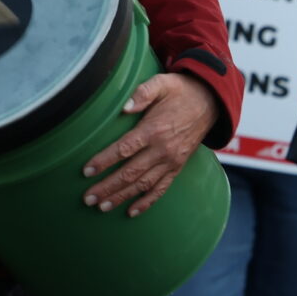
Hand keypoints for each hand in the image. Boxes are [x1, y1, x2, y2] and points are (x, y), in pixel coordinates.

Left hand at [82, 72, 220, 216]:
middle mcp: (162, 150)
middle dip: (107, 187)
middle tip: (88, 198)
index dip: (104, 161)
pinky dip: (146, 202)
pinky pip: (161, 189)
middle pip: (130, 173)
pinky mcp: (177, 167)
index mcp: (154, 130)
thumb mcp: (162, 84)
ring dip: (121, 197)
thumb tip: (124, 107)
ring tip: (102, 207)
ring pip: (143, 184)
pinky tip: (131, 212)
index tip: (86, 171)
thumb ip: (142, 93)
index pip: (124, 150)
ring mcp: (171, 161)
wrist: (210, 102)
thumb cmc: (181, 91)